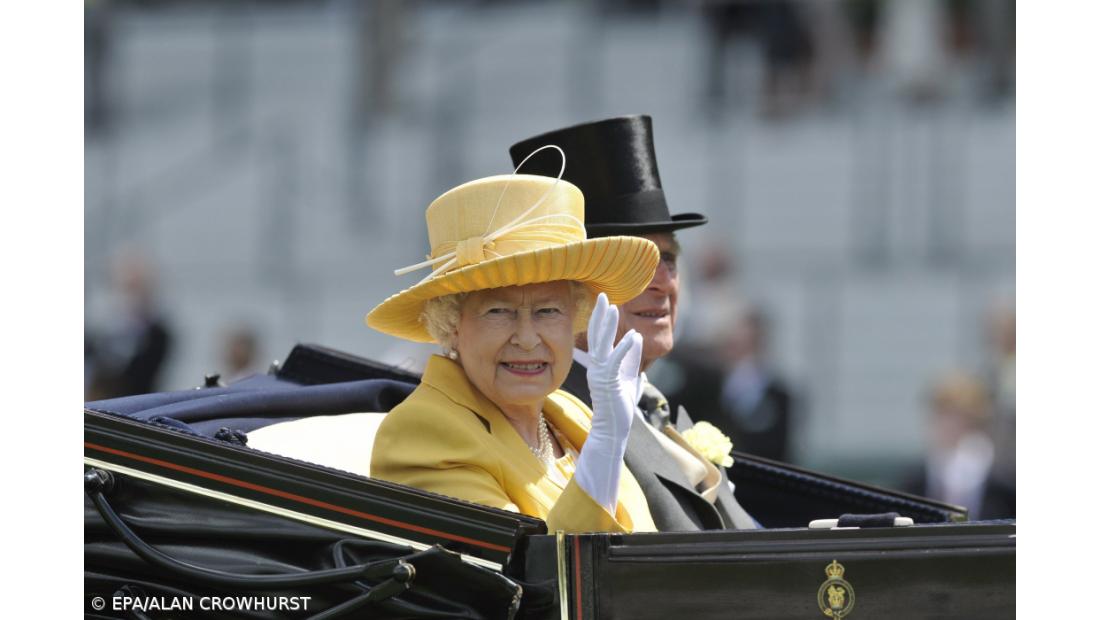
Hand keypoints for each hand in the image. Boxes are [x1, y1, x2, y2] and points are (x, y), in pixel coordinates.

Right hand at [574, 293, 642, 511]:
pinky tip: (631, 336)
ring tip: (611, 307)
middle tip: (601, 294)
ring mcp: (600, 374)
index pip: (600, 337)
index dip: (602, 319)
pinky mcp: (608, 384)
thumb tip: (636, 335)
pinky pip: (615, 362)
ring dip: (607, 325)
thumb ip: (633, 357)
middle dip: (599, 315)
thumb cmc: (620, 406)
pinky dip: (623, 349)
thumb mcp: (630, 376)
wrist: (613, 430)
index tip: (606, 301)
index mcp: (601, 364)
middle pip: (596, 335)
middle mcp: (597, 366)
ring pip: (601, 344)